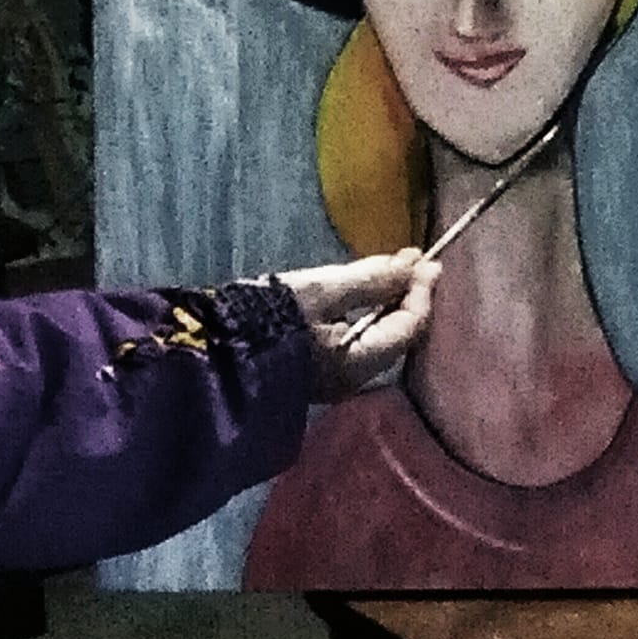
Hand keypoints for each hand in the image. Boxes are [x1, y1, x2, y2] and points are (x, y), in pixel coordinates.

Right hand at [278, 249, 440, 403]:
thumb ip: (370, 279)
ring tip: (390, 271)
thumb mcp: (321, 290)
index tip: (426, 258)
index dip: (421, 291)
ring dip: (387, 304)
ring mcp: (333, 379)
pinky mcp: (315, 371)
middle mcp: (352, 380)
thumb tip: (413, 264)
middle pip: (396, 336)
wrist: (212, 349)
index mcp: (358, 364)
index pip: (408, 327)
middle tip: (412, 261)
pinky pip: (357, 342)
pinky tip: (362, 295)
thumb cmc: (268, 317)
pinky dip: (367, 316)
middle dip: (407, 297)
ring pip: (377, 339)